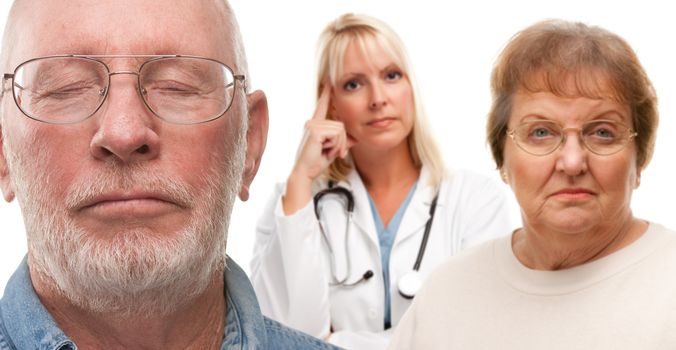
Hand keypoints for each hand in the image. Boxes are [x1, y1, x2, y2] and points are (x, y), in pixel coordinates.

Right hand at [283, 84, 355, 214]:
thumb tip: (356, 139)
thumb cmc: (315, 163)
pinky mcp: (315, 130)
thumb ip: (343, 142)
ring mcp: (312, 125)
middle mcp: (312, 122)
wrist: (305, 173)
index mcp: (315, 124)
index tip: (329, 79)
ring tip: (327, 152)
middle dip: (342, 142)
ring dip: (339, 145)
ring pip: (340, 130)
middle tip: (334, 152)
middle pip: (341, 125)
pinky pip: (337, 134)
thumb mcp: (333, 150)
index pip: (322, 105)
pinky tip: (323, 150)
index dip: (326, 93)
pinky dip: (335, 145)